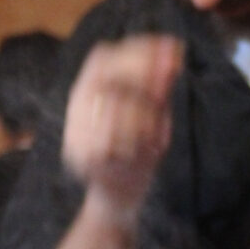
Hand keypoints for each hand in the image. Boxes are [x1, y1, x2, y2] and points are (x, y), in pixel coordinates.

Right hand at [61, 34, 183, 218]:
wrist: (117, 202)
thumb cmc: (135, 154)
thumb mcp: (151, 115)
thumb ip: (159, 87)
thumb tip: (172, 54)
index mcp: (86, 96)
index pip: (102, 58)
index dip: (136, 49)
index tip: (170, 46)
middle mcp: (76, 112)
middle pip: (103, 75)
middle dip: (141, 67)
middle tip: (173, 68)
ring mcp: (78, 135)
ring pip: (113, 103)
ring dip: (145, 104)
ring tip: (160, 117)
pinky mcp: (88, 160)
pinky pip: (117, 135)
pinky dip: (141, 133)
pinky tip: (154, 143)